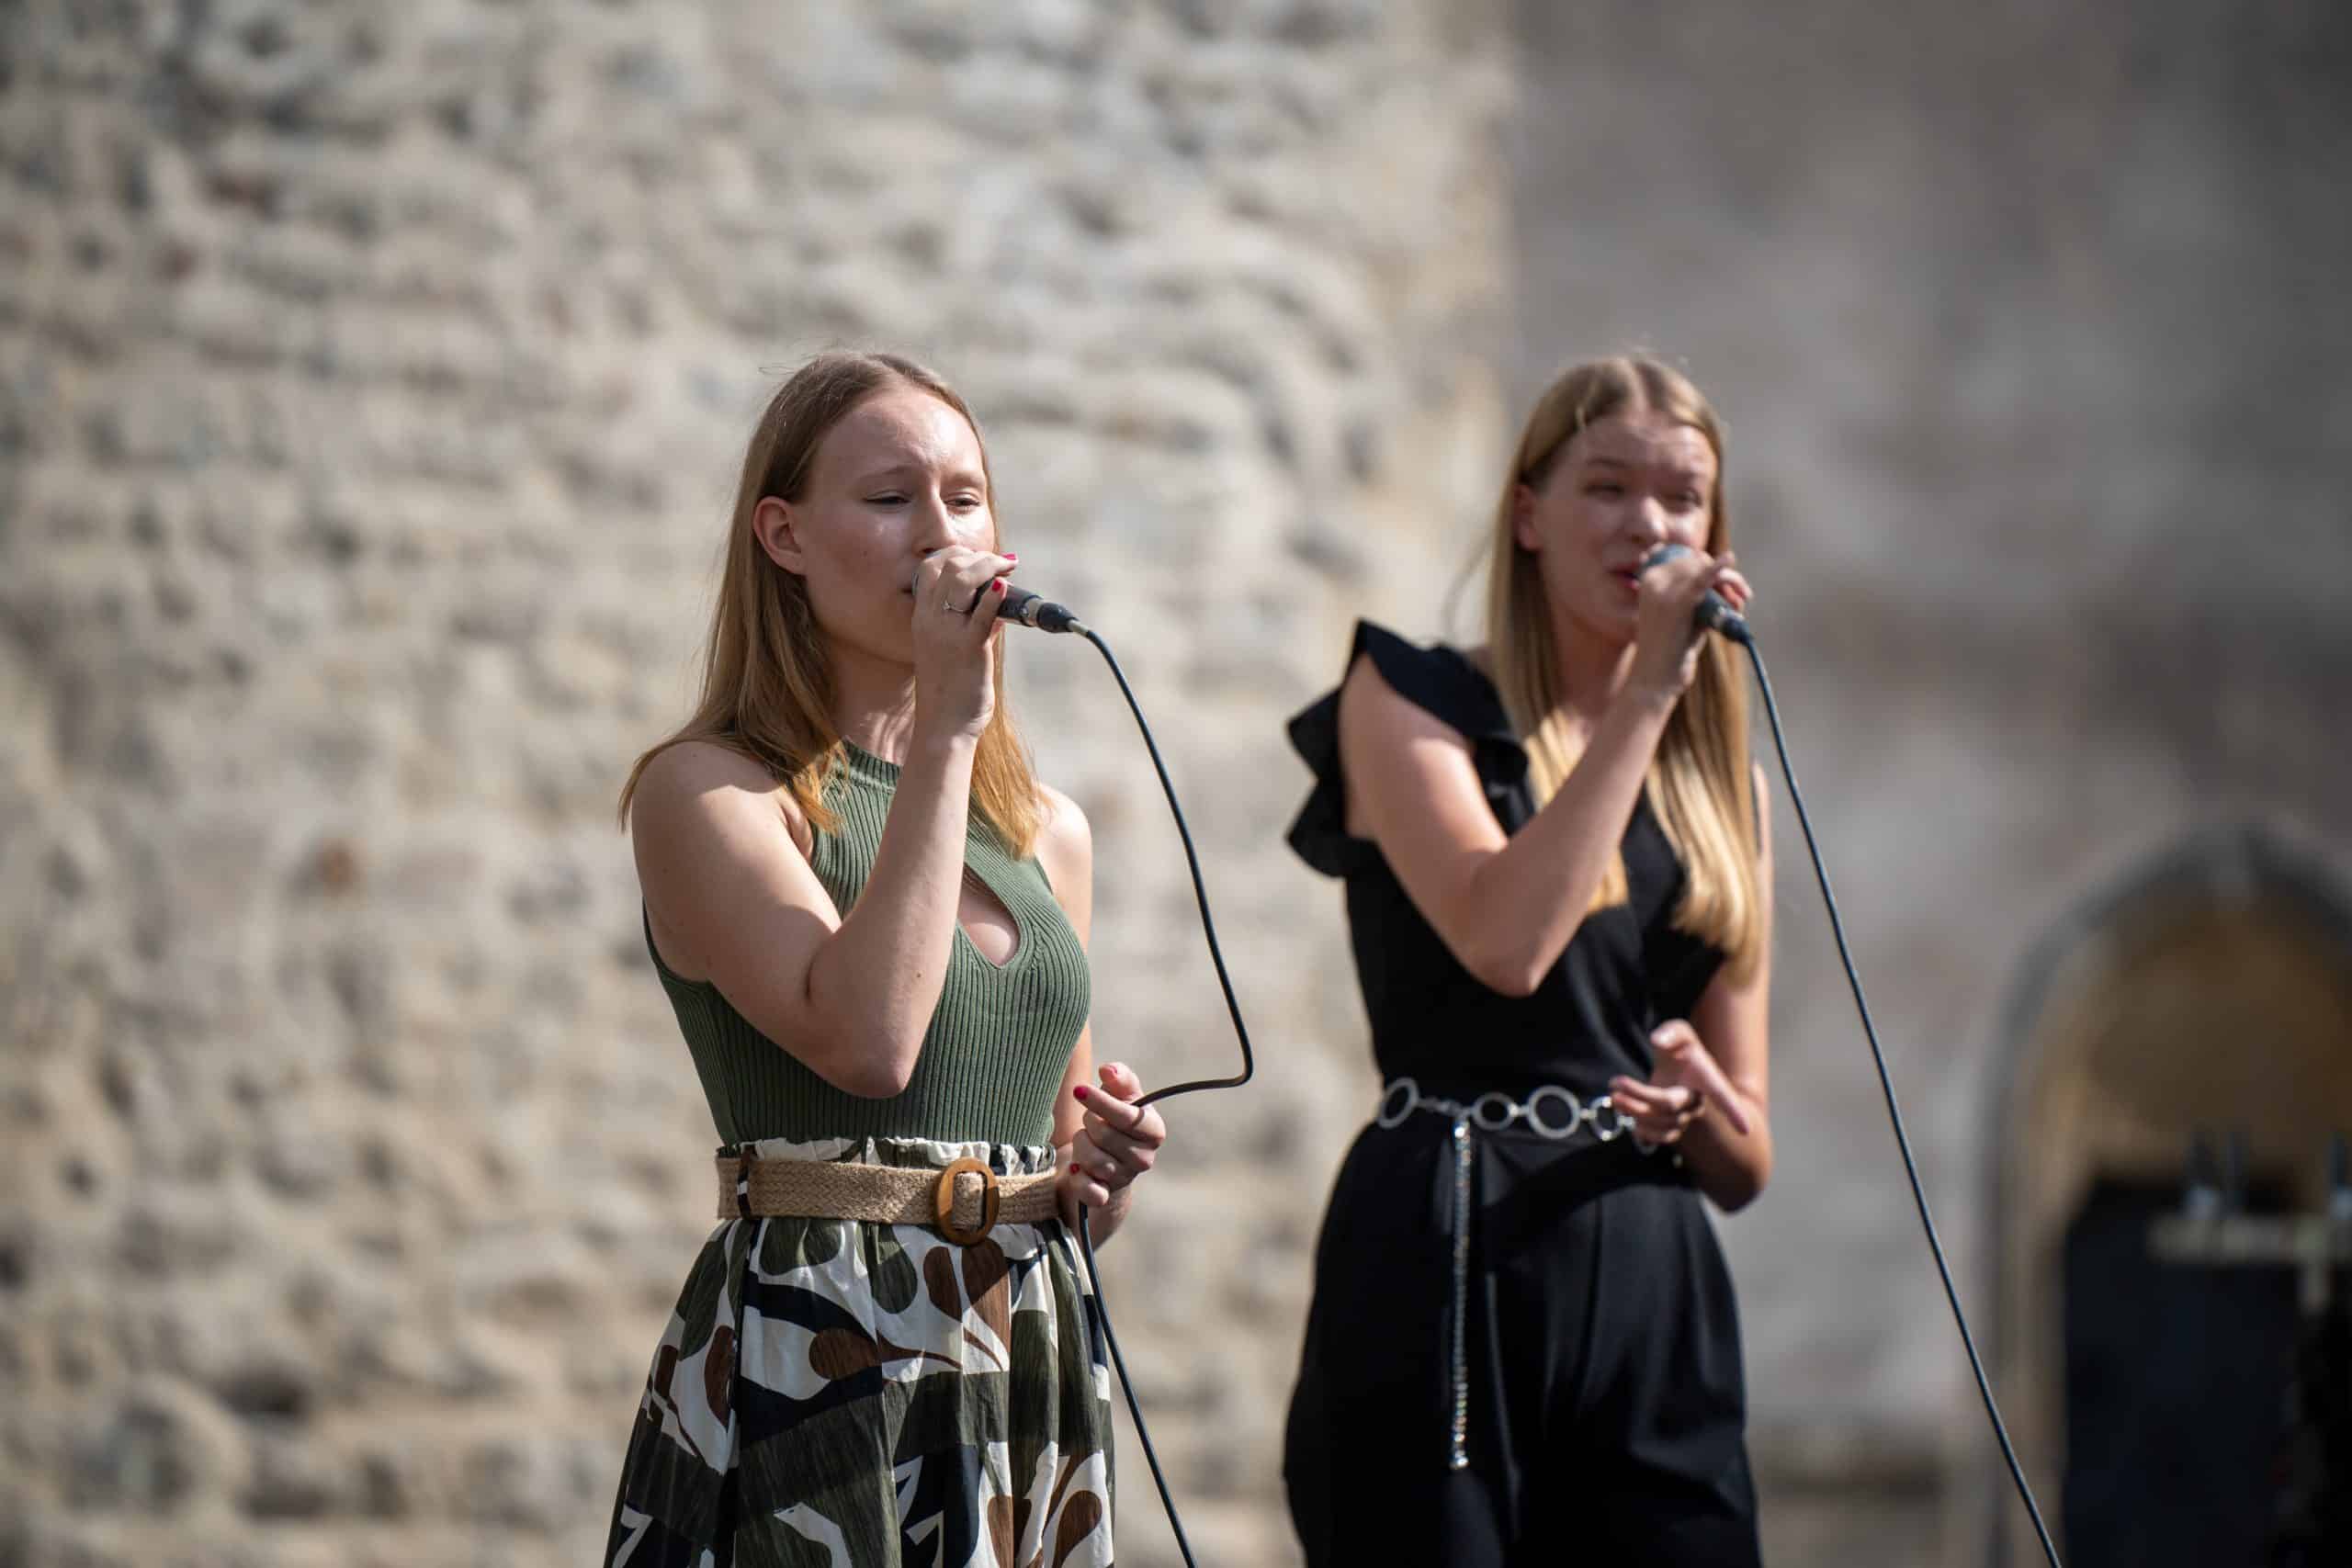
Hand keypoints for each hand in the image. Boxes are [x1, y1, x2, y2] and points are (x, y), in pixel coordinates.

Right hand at [909, 545, 1017, 739]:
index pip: (928, 568)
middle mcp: (929, 621)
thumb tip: (996, 601)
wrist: (944, 726)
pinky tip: (1005, 587)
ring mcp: (947, 633)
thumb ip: (971, 622)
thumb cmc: (950, 689)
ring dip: (989, 567)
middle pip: (946, 566)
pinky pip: (981, 615)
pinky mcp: (969, 649)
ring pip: (962, 581)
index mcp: (922, 618)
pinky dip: (995, 596)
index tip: (978, 556)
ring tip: (1008, 569)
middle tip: (1003, 562)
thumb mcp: (951, 649)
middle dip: (978, 556)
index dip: (954, 553)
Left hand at [1061, 1061, 1167, 1210]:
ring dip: (1080, 1145)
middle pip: (1105, 1135)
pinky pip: (1090, 1190)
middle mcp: (1145, 1158)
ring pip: (1092, 1159)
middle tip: (1090, 1121)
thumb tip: (1109, 1071)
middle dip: (1089, 1123)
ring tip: (1085, 1141)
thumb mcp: (1119, 1096)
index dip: (1102, 1102)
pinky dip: (1078, 1178)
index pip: (1128, 1116)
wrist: (1103, 1160)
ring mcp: (1125, 1179)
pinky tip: (1076, 1169)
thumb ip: (1119, 1079)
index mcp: (1153, 1130)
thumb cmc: (1113, 1120)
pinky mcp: (1106, 1198)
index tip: (1079, 1089)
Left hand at [1609, 1019, 1752, 1146]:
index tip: (1745, 1130)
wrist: (1677, 1064)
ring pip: (1662, 1125)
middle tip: (1614, 1081)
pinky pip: (1660, 1139)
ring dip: (1634, 1113)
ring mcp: (1684, 1116)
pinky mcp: (1671, 1125)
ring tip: (1614, 1097)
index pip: (1722, 1094)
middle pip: (1668, 1105)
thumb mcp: (1678, 1031)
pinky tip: (1624, 1112)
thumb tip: (1657, 1041)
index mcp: (1706, 1078)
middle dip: (1639, 1094)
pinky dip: (1641, 1132)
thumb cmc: (1681, 1047)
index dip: (1734, 1112)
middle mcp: (1696, 1101)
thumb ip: (1671, 1032)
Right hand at [1629, 548, 1752, 702]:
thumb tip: (1727, 574)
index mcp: (1649, 579)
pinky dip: (1718, 569)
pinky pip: (1702, 580)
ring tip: (1741, 601)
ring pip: (1706, 570)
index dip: (1710, 566)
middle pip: (1699, 561)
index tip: (1725, 585)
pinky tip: (1728, 559)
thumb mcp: (1683, 614)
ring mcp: (1663, 590)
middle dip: (1725, 576)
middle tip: (1740, 597)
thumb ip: (1698, 593)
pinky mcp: (1678, 603)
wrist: (1654, 680)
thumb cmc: (1671, 650)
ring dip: (1731, 581)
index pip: (1687, 558)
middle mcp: (1654, 580)